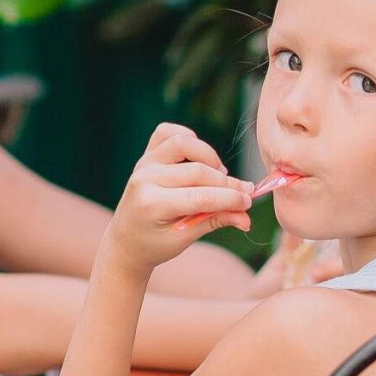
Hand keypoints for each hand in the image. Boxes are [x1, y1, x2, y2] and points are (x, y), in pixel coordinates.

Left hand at [103, 123, 251, 275]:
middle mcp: (145, 180)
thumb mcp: (185, 239)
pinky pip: (167, 133)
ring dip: (208, 156)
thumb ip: (215, 221)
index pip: (200, 197)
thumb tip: (246, 216)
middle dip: (226, 183)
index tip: (249, 202)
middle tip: (243, 193)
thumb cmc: (155, 243)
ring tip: (218, 175)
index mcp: (151, 205)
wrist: (126, 240)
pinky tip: (198, 158)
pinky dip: (187, 139)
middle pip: (197, 171)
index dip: (230, 198)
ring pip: (183, 143)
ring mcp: (143, 164)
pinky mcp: (145, 156)